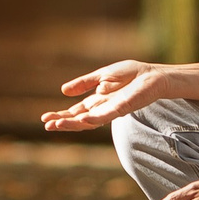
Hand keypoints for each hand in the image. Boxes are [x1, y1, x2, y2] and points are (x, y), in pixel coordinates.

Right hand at [40, 59, 171, 130]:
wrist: (153, 75)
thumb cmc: (132, 74)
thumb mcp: (102, 76)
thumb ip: (84, 84)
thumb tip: (63, 92)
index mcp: (97, 101)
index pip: (77, 112)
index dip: (62, 115)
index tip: (45, 118)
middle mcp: (103, 109)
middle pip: (80, 119)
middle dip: (63, 122)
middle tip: (46, 124)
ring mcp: (112, 110)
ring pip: (89, 121)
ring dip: (73, 124)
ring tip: (56, 125)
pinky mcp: (122, 108)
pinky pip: (105, 115)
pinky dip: (93, 118)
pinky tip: (81, 119)